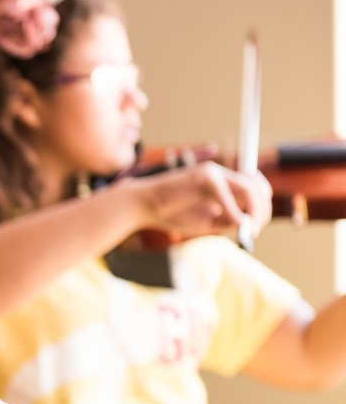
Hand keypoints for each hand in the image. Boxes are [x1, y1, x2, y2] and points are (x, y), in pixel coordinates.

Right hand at [134, 161, 272, 241]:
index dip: (261, 206)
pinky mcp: (204, 176)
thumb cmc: (171, 214)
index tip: (257, 226)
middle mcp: (220, 172)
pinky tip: (235, 225)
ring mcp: (213, 172)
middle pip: (256, 186)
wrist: (142, 205)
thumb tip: (249, 226)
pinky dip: (234, 212)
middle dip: (262, 210)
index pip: (254, 187)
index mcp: (221, 181)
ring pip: (248, 188)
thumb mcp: (205, 222)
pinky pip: (228, 195)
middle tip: (256, 231)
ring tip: (248, 230)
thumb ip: (227, 222)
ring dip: (254, 211)